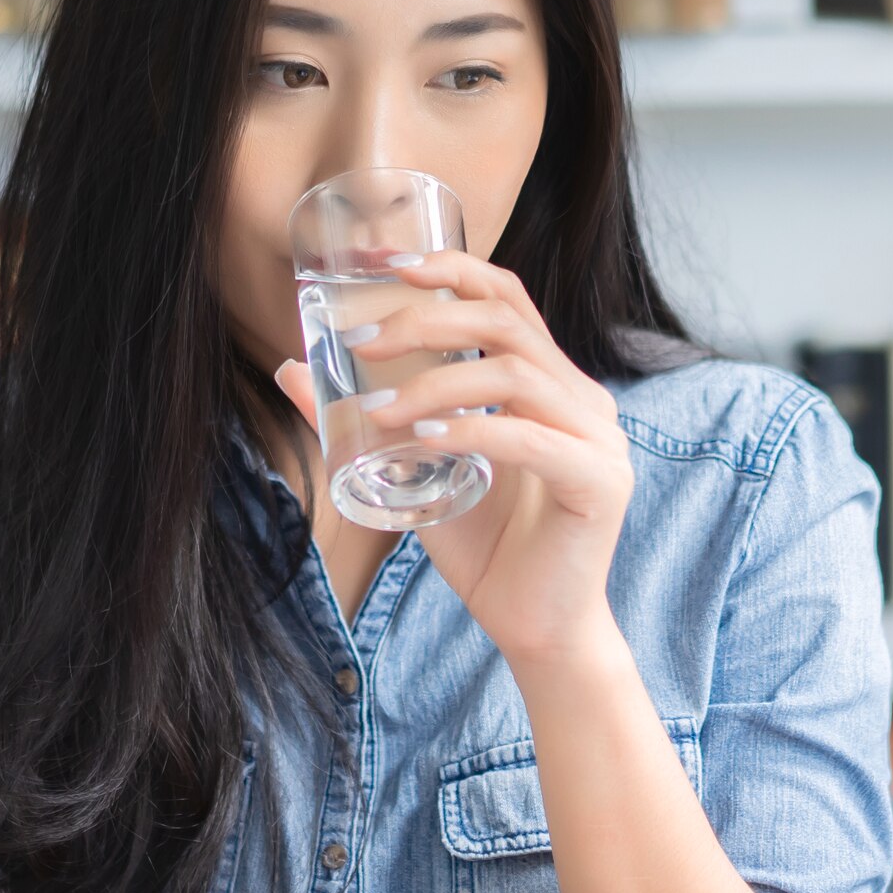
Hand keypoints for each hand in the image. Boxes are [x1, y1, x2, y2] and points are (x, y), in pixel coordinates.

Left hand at [275, 250, 632, 664]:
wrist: (538, 630)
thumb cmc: (486, 549)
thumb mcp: (413, 470)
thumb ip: (364, 420)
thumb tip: (293, 369)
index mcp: (550, 382)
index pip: (506, 297)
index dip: (448, 267)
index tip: (382, 263)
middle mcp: (582, 398)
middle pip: (507, 320)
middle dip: (426, 319)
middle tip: (361, 344)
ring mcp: (599, 438)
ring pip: (515, 372)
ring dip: (436, 383)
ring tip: (379, 408)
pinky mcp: (600, 483)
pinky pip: (532, 439)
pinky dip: (472, 431)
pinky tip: (425, 439)